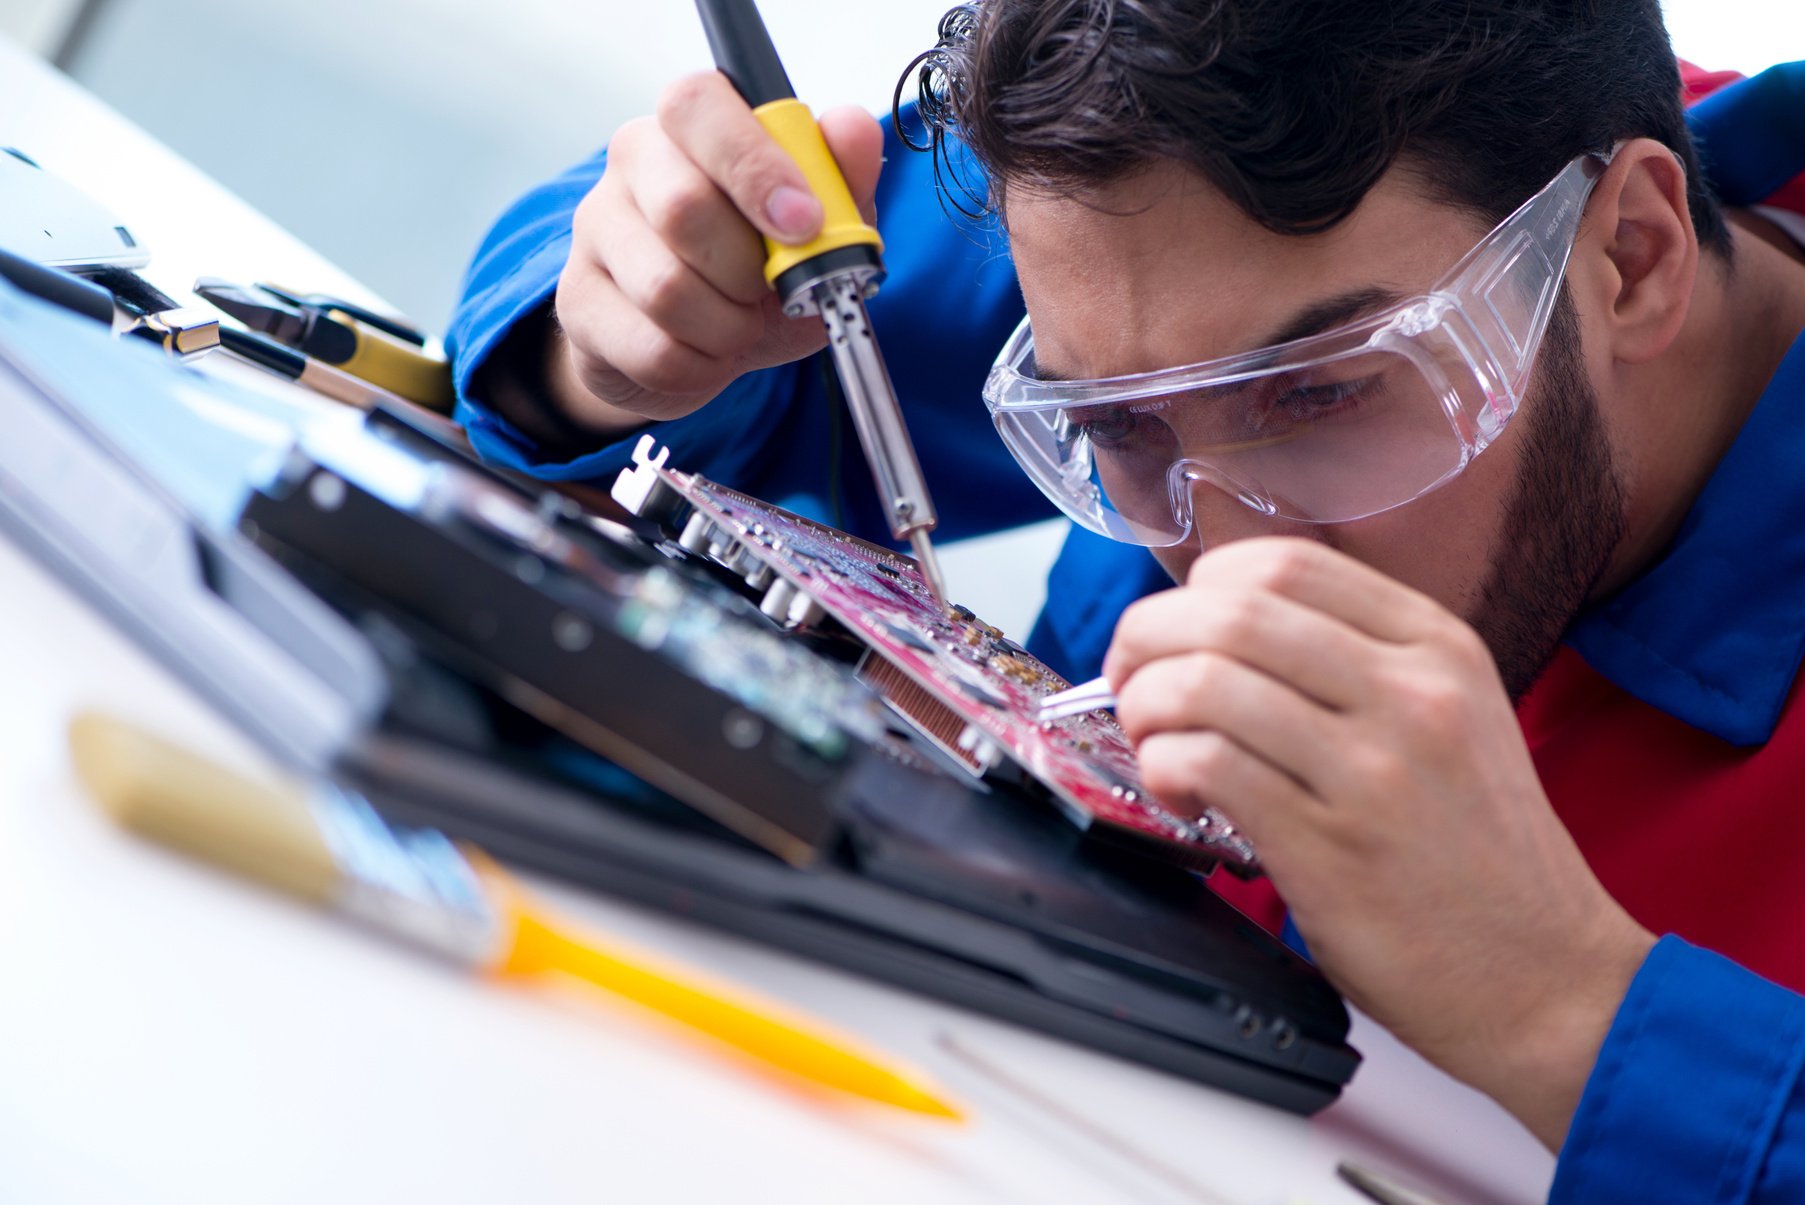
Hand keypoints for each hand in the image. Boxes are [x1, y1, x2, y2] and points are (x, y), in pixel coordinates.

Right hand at [553, 71, 882, 425]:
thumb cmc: (755, 273)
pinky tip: (707, 356)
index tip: (804, 222)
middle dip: (747, 271)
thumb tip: (853, 128)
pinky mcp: (578, 303)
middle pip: (682, 208)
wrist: (696, 347)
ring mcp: (595, 230)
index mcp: (691, 125)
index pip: (699, 106)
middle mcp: (632, 163)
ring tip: (740, 328)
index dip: (754, 166)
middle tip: (769, 290)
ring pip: (665, 289)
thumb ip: (841, 179)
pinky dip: (701, 368)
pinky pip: (652, 350)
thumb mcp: (816, 229)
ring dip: (729, 328)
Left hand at [1103, 538, 1654, 1148]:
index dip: (1199, 590)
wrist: (1550, 980)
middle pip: (1231, 612)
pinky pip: (1211, 763)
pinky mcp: (1333, 847)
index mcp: (1436, 646)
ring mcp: (1375, 769)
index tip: (1174, 632)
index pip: (1282, 563)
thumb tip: (1219, 636)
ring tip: (1151, 741)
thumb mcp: (1451, 718)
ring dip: (1147, 706)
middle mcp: (1411, 692)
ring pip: (1208, 682)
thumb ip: (1354, 666)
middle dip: (1147, 638)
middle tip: (1130, 680)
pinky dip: (1164, 766)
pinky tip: (1176, 791)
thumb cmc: (1480, 856)